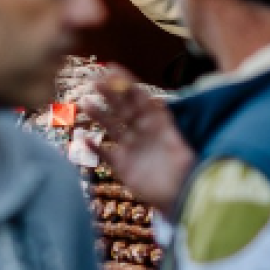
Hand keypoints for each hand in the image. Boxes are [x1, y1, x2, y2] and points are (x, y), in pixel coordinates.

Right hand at [81, 65, 193, 216]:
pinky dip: (94, 148)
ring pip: (112, 128)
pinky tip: (83, 139)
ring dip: (100, 116)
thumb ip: (169, 132)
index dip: (128, 84)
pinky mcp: (123, 166)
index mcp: (158, 126)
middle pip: (124, 109)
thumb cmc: (186, 174)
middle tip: (95, 80)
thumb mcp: (182, 151)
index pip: (141, 100)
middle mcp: (143, 134)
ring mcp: (131, 149)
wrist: (181, 199)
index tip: (114, 70)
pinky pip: (105, 154)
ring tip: (85, 104)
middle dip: (111, 94)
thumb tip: (162, 107)